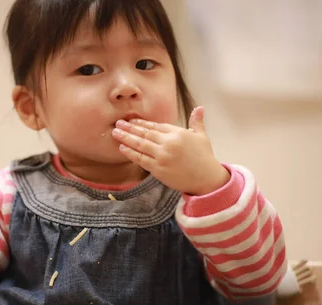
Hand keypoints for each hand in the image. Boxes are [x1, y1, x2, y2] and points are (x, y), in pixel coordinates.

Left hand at [112, 106, 229, 194]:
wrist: (207, 179)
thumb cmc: (204, 158)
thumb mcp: (202, 136)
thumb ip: (197, 121)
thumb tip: (199, 107)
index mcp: (178, 133)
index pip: (156, 125)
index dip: (142, 123)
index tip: (131, 120)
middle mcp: (168, 143)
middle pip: (145, 133)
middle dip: (129, 128)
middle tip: (117, 123)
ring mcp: (162, 156)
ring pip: (140, 144)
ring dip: (126, 138)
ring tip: (115, 132)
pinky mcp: (158, 169)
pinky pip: (141, 159)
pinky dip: (130, 153)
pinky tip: (122, 148)